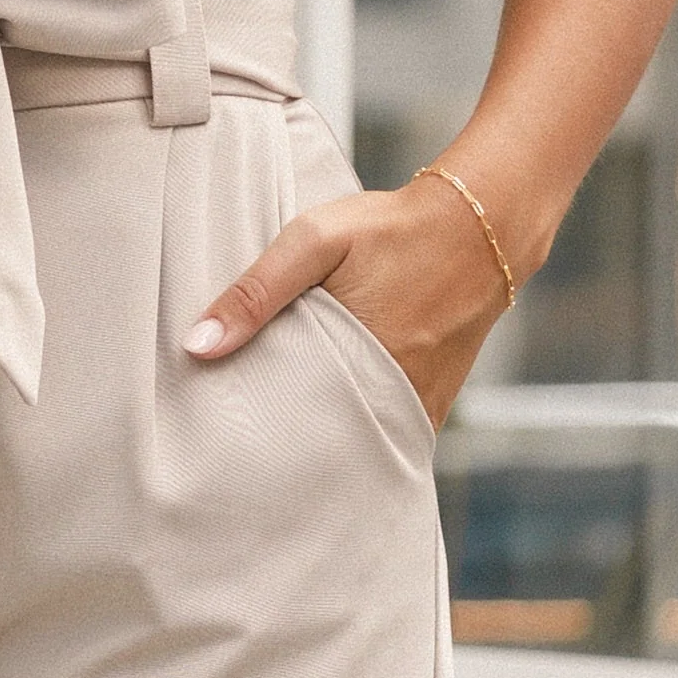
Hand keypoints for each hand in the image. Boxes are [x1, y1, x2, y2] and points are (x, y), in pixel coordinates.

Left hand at [184, 174, 506, 428]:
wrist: (478, 224)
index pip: (293, 424)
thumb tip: (198, 345)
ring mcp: (420, 402)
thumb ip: (256, 291)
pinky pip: (392, 429)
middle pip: (328, 442)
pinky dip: (364, 430)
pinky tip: (336, 424)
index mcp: (358, 360)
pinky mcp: (437, 398)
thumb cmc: (392, 227)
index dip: (261, 438)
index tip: (230, 443)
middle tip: (250, 453)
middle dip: (291, 449)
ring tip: (288, 446)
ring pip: (362, 440)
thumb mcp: (314, 241)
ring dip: (329, 441)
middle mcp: (394, 392)